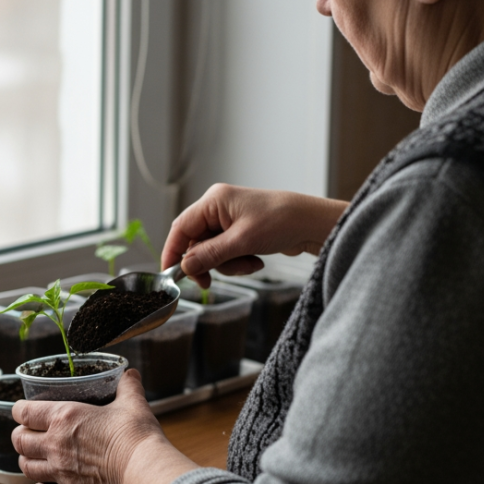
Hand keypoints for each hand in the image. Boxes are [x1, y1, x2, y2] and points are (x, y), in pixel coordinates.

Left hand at [11, 370, 166, 483]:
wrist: (142, 468)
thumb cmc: (135, 434)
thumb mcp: (132, 402)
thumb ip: (127, 386)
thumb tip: (130, 374)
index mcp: (64, 418)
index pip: (24, 412)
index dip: (20, 410)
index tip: (23, 410)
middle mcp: (55, 444)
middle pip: (20, 441)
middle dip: (20, 436)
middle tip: (27, 434)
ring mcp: (61, 471)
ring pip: (27, 468)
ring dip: (26, 462)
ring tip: (33, 458)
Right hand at [162, 184, 347, 287]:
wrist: (311, 224)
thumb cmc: (281, 221)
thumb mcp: (242, 242)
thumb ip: (210, 255)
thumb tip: (185, 266)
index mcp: (214, 201)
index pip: (181, 227)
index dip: (173, 251)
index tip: (171, 274)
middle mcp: (218, 208)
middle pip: (196, 243)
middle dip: (209, 263)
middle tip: (211, 282)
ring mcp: (229, 220)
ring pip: (212, 252)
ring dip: (228, 265)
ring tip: (250, 263)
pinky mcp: (240, 232)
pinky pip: (227, 253)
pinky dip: (238, 262)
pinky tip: (256, 260)